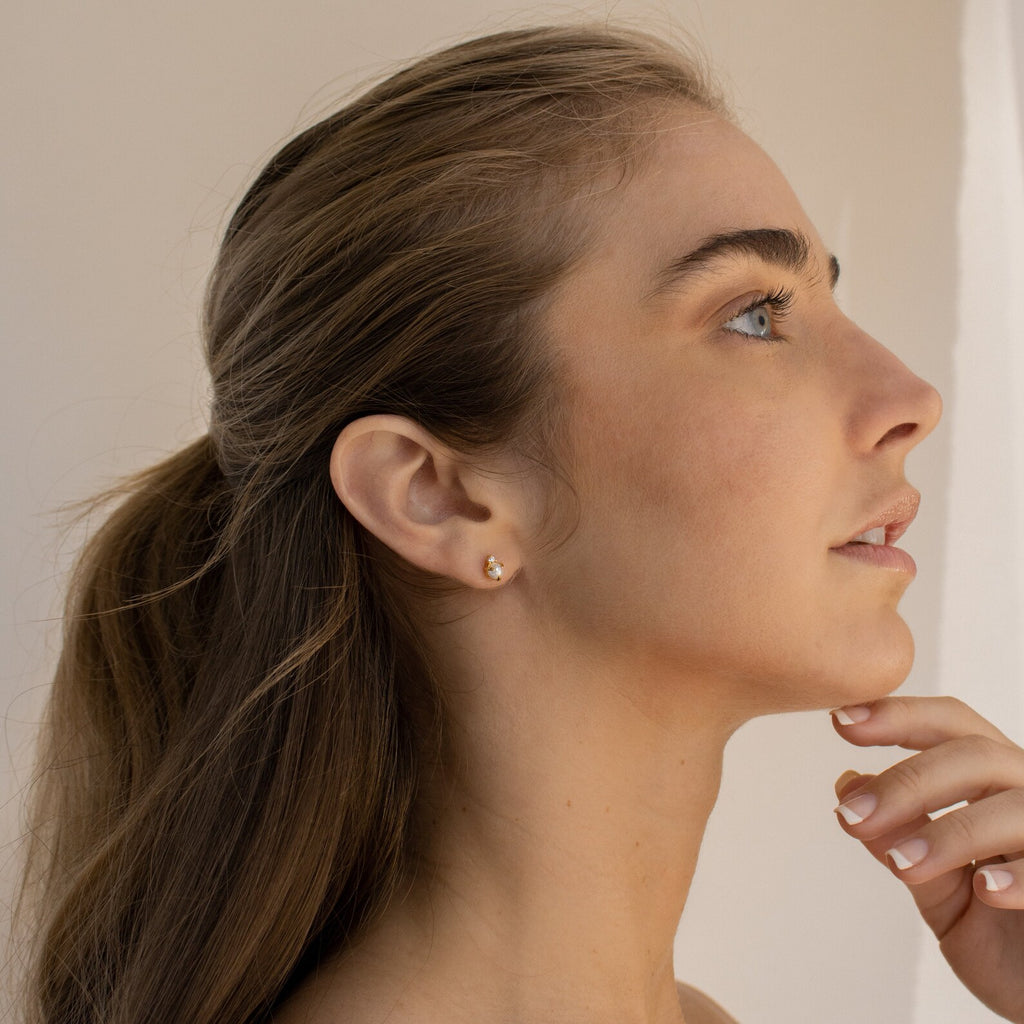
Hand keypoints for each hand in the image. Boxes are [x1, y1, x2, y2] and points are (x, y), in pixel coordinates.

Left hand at [831, 696, 1023, 1022]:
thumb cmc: (1002, 941)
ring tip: (902, 865)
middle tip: (853, 816)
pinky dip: (1018, 875)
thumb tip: (847, 785)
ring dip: (949, 832)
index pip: (949, 725)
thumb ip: (898, 841)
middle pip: (974, 754)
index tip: (839, 721)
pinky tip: (987, 890)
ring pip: (1011, 806)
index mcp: (993, 782)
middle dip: (907, 782)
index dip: (897, 715)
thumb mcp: (937, 890)